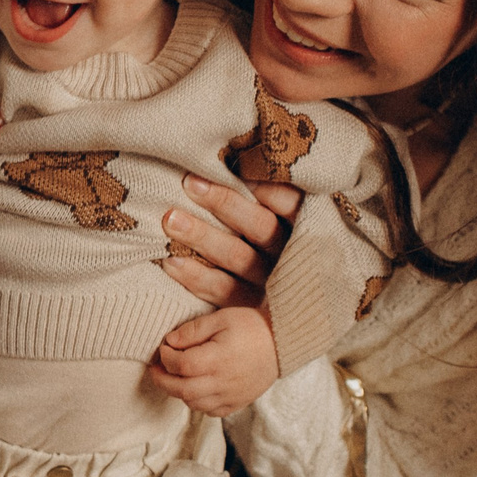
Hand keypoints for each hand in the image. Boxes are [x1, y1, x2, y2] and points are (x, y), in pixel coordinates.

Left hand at [148, 306, 281, 416]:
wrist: (283, 343)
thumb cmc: (252, 327)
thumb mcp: (221, 318)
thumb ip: (193, 330)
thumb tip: (170, 341)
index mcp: (217, 359)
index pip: (180, 365)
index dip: (165, 356)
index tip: (164, 347)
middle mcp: (222, 382)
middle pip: (181, 390)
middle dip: (162, 380)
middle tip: (155, 369)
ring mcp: (230, 396)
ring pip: (193, 404)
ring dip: (178, 392)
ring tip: (175, 377)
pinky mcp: (237, 403)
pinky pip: (210, 412)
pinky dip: (197, 403)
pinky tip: (195, 388)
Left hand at [158, 173, 301, 307]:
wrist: (288, 317)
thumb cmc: (281, 250)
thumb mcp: (290, 223)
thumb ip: (272, 197)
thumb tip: (232, 159)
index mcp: (306, 229)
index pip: (290, 204)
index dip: (265, 187)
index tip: (233, 168)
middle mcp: (292, 256)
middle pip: (260, 227)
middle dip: (224, 203)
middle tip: (190, 183)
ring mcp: (272, 285)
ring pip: (237, 257)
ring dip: (202, 237)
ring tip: (171, 219)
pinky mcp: (250, 308)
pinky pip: (221, 291)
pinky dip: (195, 276)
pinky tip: (170, 261)